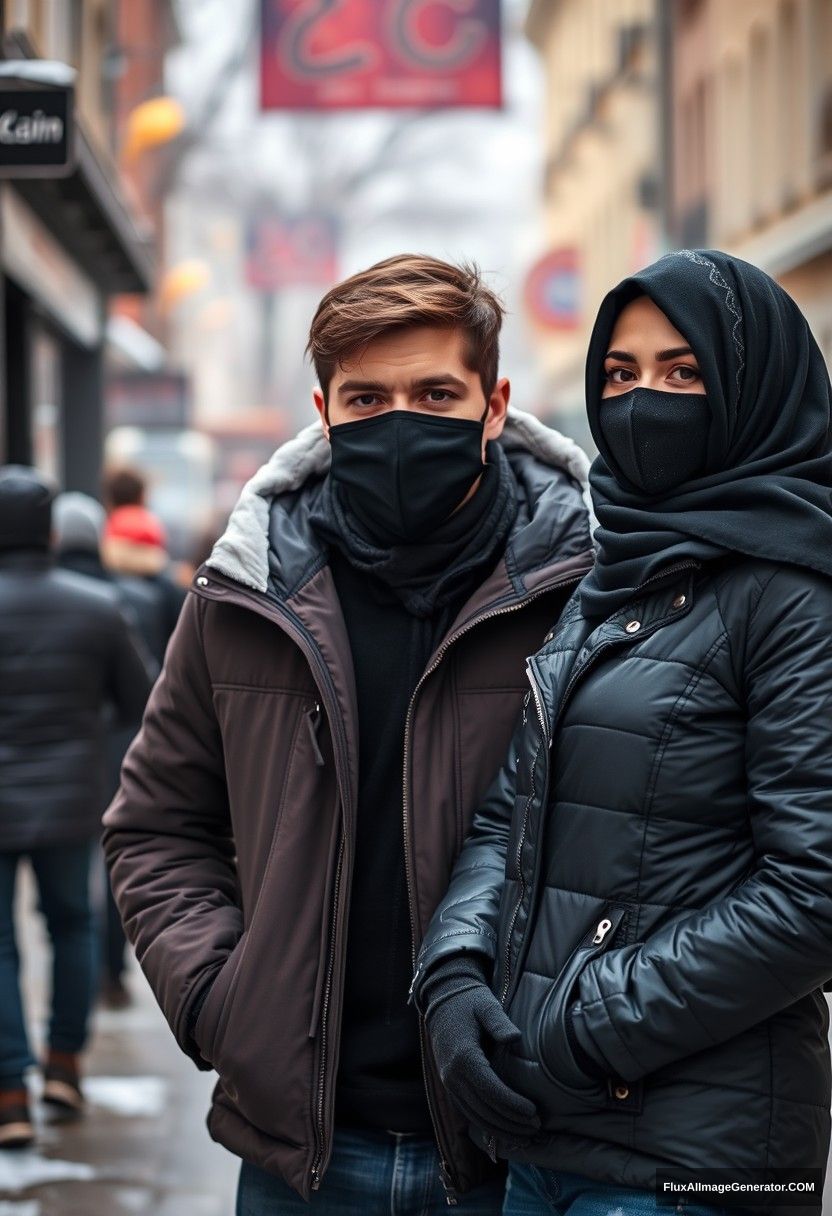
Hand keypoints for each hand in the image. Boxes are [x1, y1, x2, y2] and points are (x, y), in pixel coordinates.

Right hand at [425, 965, 540, 1140]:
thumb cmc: (470, 1002)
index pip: (490, 1090)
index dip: (512, 1105)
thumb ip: (499, 1022)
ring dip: (501, 1129)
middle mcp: (453, 1075)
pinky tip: (506, 1129)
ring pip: (476, 1116)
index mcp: (463, 1056)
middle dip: (511, 1123)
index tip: (533, 1112)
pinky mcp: (451, 1086)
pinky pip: (469, 1112)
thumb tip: (514, 1037)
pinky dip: (488, 1125)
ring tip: (526, 1135)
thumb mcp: (486, 1005)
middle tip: (536, 1128)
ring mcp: (449, 1083)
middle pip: (484, 1109)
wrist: (443, 1000)